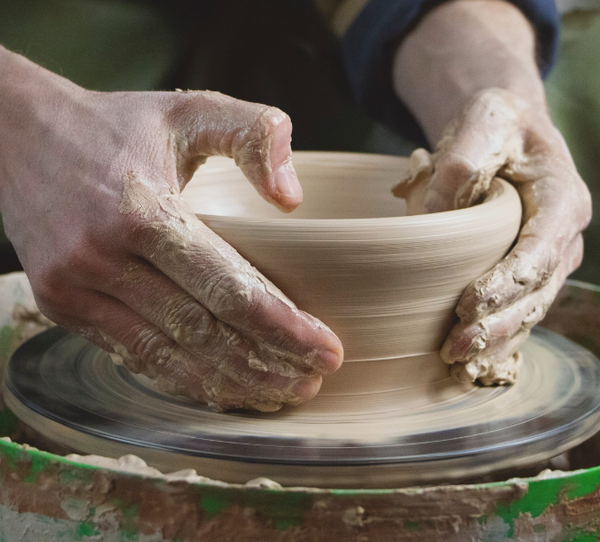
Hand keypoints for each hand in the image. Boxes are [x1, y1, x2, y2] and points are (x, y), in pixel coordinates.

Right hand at [0, 48, 342, 410]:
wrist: (16, 136)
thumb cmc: (115, 125)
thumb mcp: (187, 108)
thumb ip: (252, 134)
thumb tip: (292, 201)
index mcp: (142, 210)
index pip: (229, 288)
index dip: (284, 327)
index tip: (327, 350)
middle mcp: (103, 258)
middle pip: (204, 334)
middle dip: (266, 366)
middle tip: (313, 380)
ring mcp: (75, 289)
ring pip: (168, 357)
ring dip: (229, 384)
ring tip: (279, 394)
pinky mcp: (61, 306)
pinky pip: (133, 356)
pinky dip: (182, 378)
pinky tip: (221, 387)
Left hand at [399, 88, 590, 383]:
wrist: (508, 131)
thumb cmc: (498, 124)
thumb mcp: (483, 122)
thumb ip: (463, 159)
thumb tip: (436, 213)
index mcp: (562, 200)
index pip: (538, 251)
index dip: (505, 282)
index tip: (466, 305)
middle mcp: (562, 236)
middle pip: (535, 292)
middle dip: (496, 324)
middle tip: (454, 348)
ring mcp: (548, 258)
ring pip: (529, 309)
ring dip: (495, 338)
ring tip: (455, 360)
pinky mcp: (528, 271)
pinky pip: (519, 310)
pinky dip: (498, 336)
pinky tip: (471, 359)